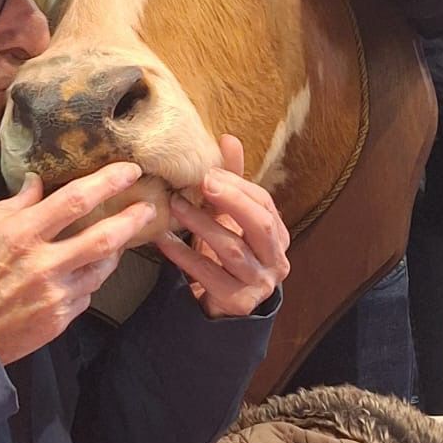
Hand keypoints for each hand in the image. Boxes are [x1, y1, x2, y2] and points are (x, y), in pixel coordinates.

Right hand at [0, 161, 154, 363]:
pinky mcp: (59, 321)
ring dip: (115, 251)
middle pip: (104, 237)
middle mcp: (44, 263)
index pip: (76, 200)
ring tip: (120, 239)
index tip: (129, 171)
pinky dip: (88, 280)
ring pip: (102, 268)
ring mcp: (55, 295)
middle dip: (132, 219)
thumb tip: (36, 183)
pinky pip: (85, 294)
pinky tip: (82, 273)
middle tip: (148, 207)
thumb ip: (12, 206)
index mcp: (21, 234)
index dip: (108, 182)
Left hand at [155, 135, 290, 317]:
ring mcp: (259, 283)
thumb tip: (228, 138)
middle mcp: (276, 260)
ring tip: (175, 206)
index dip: (238, 186)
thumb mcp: (229, 217)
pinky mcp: (238, 302)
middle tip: (202, 182)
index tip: (208, 171)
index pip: (264, 203)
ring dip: (202, 224)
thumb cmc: (226, 254)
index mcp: (278, 235)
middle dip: (230, 200)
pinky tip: (164, 240)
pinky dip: (184, 255)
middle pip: (260, 224)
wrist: (220, 304)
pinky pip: (209, 274)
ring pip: (232, 249)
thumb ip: (231, 181)